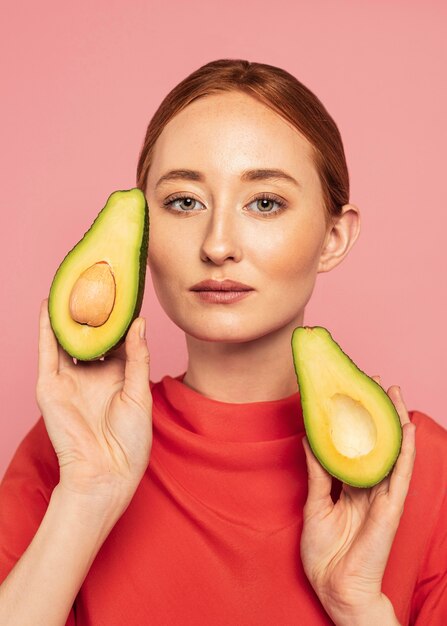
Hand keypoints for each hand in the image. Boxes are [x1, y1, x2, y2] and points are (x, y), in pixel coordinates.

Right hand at [36, 298, 152, 508]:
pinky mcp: (50, 386)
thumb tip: (139, 322)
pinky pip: (47, 351)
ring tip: (74, 282)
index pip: (118, 339)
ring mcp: (70, 379)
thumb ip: (137, 356)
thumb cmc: (130, 441)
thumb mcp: (140, 393)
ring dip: (69, 314)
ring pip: (67, 339)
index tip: (128, 291)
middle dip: (95, 311)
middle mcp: (92, 375)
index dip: (121, 317)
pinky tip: (51, 305)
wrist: (106, 474)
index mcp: (117, 377)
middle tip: (101, 279)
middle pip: (91, 335)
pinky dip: (47, 328)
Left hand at [300, 379, 415, 624]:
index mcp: (349, 486)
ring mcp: (381, 495)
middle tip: (372, 382)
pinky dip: (404, 449)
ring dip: (393, 422)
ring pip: (391, 451)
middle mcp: (367, 486)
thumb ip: (317, 472)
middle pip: (374, 442)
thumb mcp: (315, 504)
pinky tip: (405, 428)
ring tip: (392, 394)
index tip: (348, 393)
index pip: (354, 445)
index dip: (353, 420)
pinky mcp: (390, 507)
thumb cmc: (324, 553)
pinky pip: (400, 473)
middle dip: (374, 412)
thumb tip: (310, 438)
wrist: (334, 587)